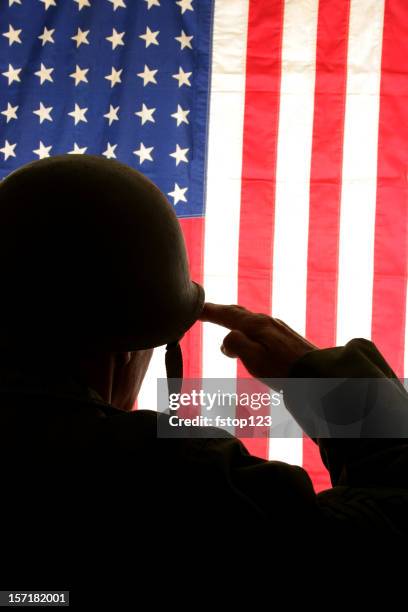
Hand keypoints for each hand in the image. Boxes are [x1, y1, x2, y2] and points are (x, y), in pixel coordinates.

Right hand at [199, 303, 316, 378]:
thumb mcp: (253, 359)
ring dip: (234, 320)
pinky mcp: (286, 336)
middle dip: (220, 312)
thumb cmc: (284, 370)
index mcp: (256, 325)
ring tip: (223, 323)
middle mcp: (266, 321)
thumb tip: (226, 340)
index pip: (226, 314)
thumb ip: (235, 344)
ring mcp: (277, 327)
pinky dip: (247, 328)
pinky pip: (259, 327)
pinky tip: (249, 338)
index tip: (194, 307)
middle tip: (205, 311)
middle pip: (237, 313)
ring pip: (249, 320)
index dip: (208, 311)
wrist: (318, 374)